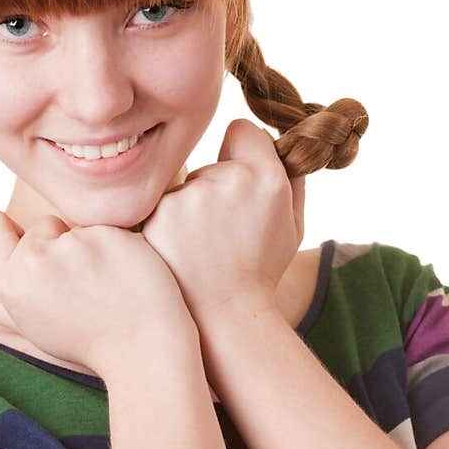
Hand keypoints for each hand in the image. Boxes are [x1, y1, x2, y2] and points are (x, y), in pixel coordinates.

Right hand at [0, 210, 191, 374]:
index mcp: (12, 281)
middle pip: (41, 224)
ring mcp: (78, 243)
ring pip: (78, 228)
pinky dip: (115, 246)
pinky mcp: (112, 234)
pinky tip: (125, 275)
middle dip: (56, 242)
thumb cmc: (87, 341)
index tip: (23, 242)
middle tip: (78, 282)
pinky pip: (107, 229)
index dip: (4, 229)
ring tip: (105, 284)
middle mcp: (38, 258)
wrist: (142, 348)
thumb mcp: (30, 327)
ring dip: (89, 246)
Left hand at [140, 119, 305, 330]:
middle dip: (215, 188)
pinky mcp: (156, 215)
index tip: (240, 173)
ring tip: (201, 249)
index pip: (243, 130)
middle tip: (222, 233)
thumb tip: (278, 141)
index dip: (242, 150)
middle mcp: (226, 181)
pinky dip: (166, 223)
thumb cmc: (259, 273)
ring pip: (183, 186)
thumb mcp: (293, 227)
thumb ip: (292, 179)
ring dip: (189, 208)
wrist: (222, 317)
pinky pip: (160, 204)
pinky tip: (179, 253)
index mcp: (266, 179)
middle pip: (212, 163)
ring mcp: (187, 197)